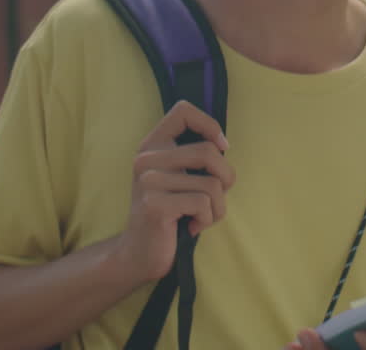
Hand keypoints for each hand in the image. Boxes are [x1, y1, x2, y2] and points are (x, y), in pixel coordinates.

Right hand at [110, 101, 233, 284]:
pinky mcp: (155, 205)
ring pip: (212, 183)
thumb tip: (223, 144)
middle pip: (209, 151)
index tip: (221, 148)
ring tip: (201, 217)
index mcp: (153, 146)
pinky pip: (203, 204)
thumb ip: (194, 157)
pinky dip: (207, 219)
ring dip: (218, 207)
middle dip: (226, 178)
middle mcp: (147, 158)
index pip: (183, 111)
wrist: (139, 254)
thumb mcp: (179, 178)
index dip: (210, 125)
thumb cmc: (170, 214)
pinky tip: (192, 227)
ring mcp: (149, 181)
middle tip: (216, 198)